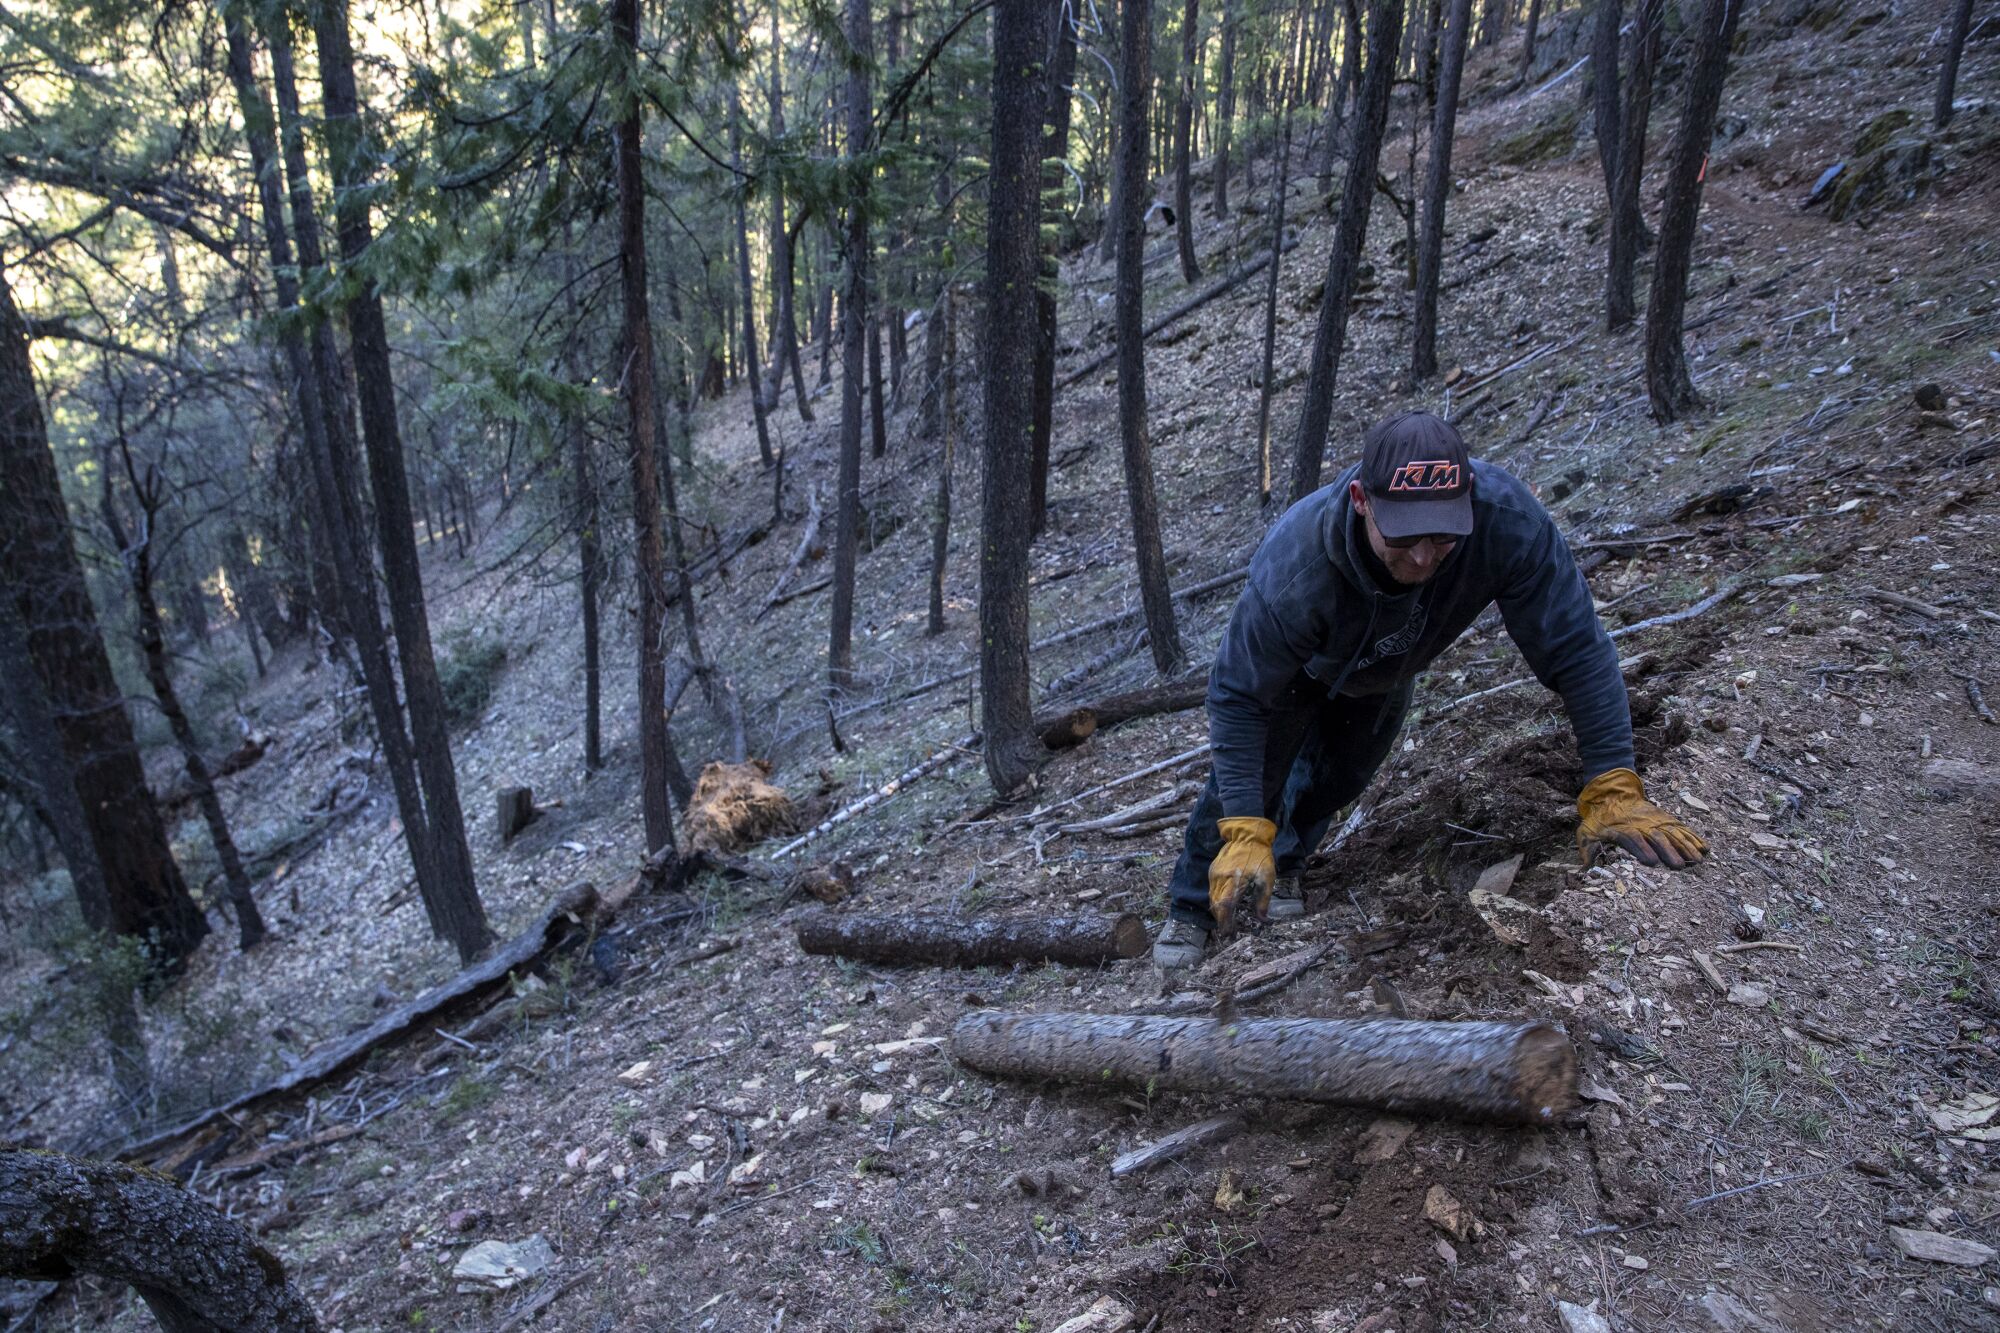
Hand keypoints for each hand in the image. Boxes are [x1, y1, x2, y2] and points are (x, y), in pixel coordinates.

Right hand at [1209, 817, 1277, 933]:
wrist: (1247, 836)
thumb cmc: (1259, 857)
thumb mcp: (1267, 879)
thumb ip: (1263, 900)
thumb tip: (1262, 919)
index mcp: (1234, 881)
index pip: (1225, 907)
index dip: (1225, 922)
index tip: (1228, 933)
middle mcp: (1220, 878)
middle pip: (1216, 905)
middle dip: (1221, 920)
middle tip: (1227, 931)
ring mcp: (1215, 874)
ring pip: (1212, 898)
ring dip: (1217, 911)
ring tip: (1224, 922)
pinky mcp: (1213, 870)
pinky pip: (1211, 890)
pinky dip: (1216, 900)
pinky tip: (1222, 906)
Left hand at [1577, 768, 1707, 868]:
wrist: (1612, 794)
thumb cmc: (1599, 820)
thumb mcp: (1587, 832)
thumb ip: (1588, 849)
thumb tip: (1584, 869)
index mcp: (1622, 829)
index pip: (1633, 838)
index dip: (1642, 849)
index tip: (1651, 862)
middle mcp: (1642, 825)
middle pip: (1657, 837)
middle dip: (1669, 851)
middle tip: (1680, 866)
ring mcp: (1656, 821)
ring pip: (1673, 833)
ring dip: (1685, 846)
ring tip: (1697, 860)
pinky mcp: (1665, 819)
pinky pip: (1682, 828)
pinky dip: (1693, 837)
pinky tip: (1704, 848)